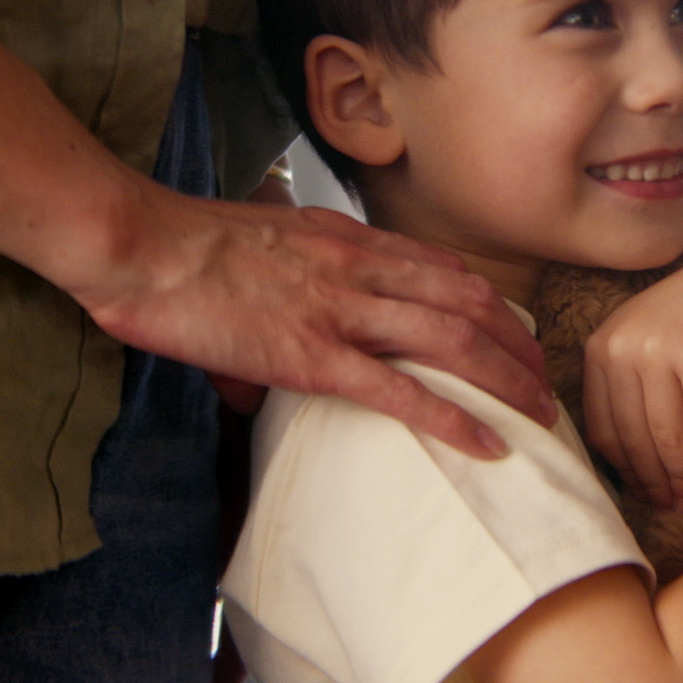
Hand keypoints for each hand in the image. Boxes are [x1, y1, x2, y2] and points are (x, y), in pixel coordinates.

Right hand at [69, 185, 552, 457]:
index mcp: (347, 239)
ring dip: (506, 380)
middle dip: (517, 345)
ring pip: (452, 341)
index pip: (443, 268)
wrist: (137, 242)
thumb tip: (265, 364)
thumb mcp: (255, 249)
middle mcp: (359, 267)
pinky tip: (486, 442)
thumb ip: (283, 288)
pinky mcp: (310, 354)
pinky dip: (451, 417)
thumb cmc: (180, 247)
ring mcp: (340, 309)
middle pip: (468, 301)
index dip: (490, 304)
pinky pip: (399, 390)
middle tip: (545, 383)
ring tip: (539, 414)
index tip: (515, 335)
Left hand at [581, 245, 682, 505]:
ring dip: (681, 475)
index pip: (602, 427)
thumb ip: (623, 387)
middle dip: (653, 481)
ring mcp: (662, 351)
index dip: (623, 470)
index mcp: (601, 346)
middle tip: (670, 508)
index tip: (641, 494)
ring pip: (667, 436)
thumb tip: (612, 461)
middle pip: (633, 437)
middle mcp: (624, 346)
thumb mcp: (645, 342)